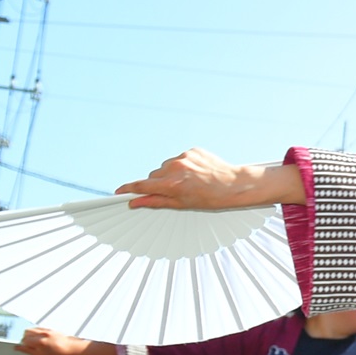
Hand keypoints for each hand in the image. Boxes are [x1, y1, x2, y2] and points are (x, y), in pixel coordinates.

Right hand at [120, 149, 301, 210]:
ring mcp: (184, 157)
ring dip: (171, 175)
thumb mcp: (182, 204)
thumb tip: (136, 203)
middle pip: (153, 176)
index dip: (129, 189)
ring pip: (165, 167)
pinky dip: (182, 166)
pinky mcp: (192, 150)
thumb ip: (155, 202)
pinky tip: (196, 173)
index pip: (142, 185)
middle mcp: (175, 168)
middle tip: (174, 191)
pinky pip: (179, 159)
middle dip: (158, 184)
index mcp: (172, 184)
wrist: (235, 185)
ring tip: (189, 182)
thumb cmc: (212, 198)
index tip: (120, 192)